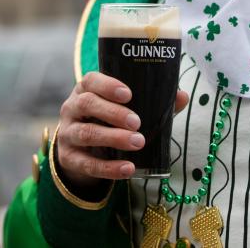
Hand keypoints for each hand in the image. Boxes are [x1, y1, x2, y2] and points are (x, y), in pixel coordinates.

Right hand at [56, 71, 188, 188]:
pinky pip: (87, 164)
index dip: (108, 85)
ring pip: (86, 133)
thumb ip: (152, 103)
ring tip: (138, 143)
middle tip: (137, 122)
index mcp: (85, 90)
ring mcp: (67, 133)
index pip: (91, 80)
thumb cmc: (108, 122)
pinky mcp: (68, 159)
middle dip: (113, 113)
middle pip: (87, 104)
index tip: (129, 94)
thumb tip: (181, 96)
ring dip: (113, 138)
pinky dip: (109, 167)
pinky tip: (128, 169)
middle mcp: (72, 108)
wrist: (82, 152)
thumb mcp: (125, 109)